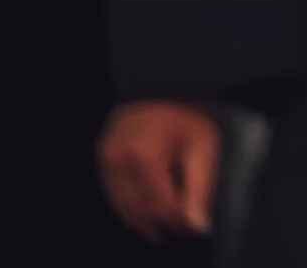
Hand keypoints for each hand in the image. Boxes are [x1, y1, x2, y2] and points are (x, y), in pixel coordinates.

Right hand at [99, 100, 218, 239]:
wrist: (166, 78)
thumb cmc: (189, 110)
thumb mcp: (204, 147)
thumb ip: (199, 190)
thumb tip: (197, 228)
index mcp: (144, 156)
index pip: (161, 207)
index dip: (179, 222)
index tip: (197, 227)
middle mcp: (118, 159)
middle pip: (139, 208)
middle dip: (163, 222)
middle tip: (184, 226)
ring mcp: (106, 156)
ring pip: (122, 204)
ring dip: (143, 219)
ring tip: (164, 224)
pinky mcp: (103, 154)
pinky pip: (114, 190)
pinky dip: (129, 205)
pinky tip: (145, 210)